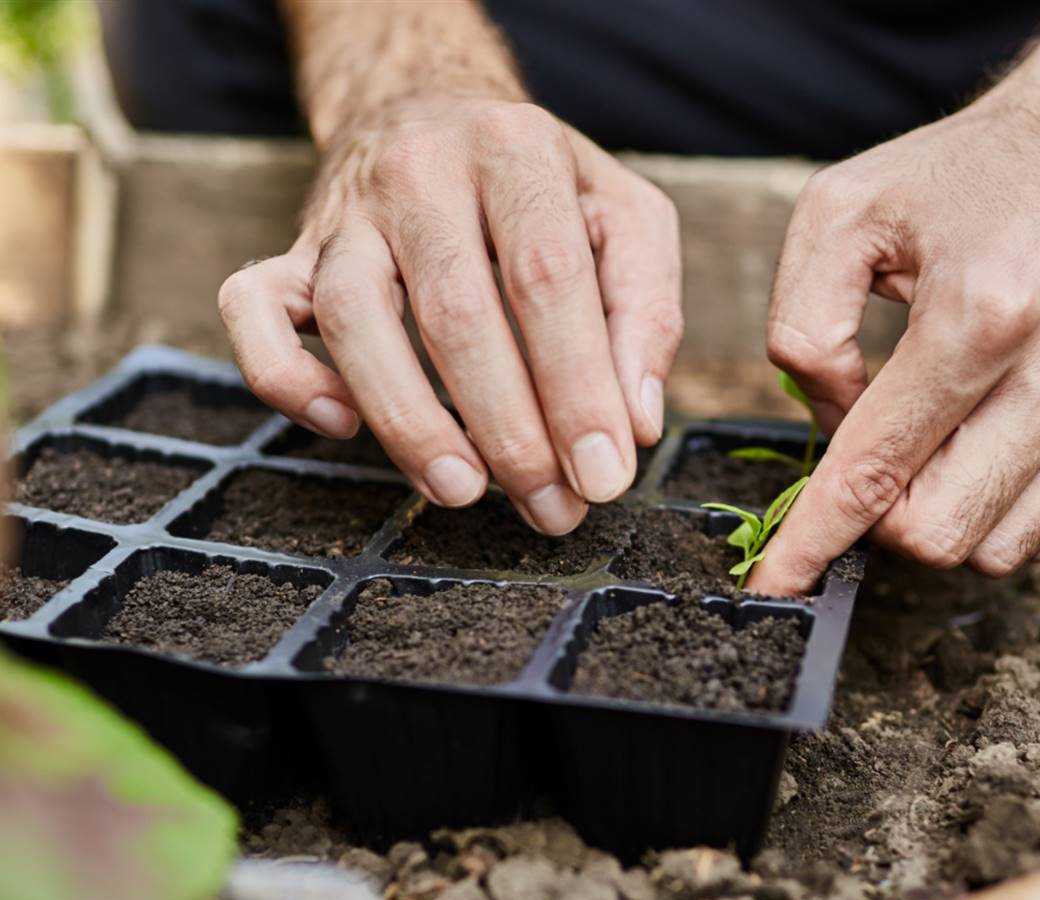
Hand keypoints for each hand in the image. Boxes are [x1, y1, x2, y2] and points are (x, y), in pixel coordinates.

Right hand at [218, 99, 681, 533]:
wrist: (430, 107)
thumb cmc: (542, 189)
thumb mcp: (625, 220)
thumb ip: (645, 312)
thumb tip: (634, 423)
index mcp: (516, 151)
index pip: (547, 278)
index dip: (576, 387)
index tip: (604, 475)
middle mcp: (421, 171)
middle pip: (455, 311)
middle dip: (509, 429)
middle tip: (551, 507)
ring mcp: (345, 214)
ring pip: (351, 318)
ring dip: (407, 420)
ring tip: (462, 491)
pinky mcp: (291, 252)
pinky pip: (250, 308)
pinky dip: (285, 377)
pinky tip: (341, 427)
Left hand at [751, 15, 1039, 594]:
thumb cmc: (961, 178)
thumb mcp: (838, 216)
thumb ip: (801, 329)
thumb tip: (828, 427)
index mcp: (979, 312)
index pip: (878, 468)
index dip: (814, 540)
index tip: (775, 584)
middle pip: (936, 531)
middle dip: (877, 521)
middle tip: (865, 462)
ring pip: (991, 548)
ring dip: (934, 518)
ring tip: (926, 443)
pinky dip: (989, 514)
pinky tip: (973, 452)